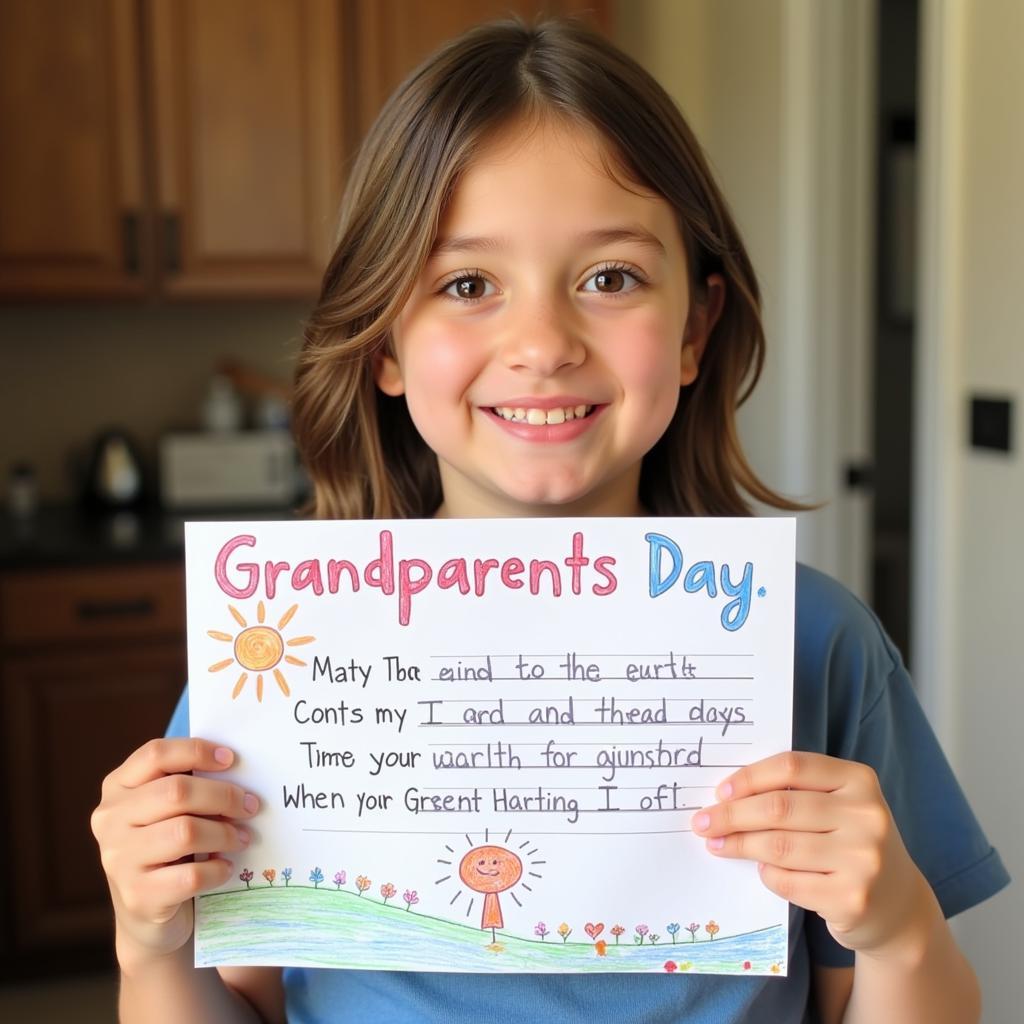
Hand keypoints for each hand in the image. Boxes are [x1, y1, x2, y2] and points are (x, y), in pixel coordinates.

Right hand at [90, 738, 258, 967]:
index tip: (230, 759)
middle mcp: (110, 820)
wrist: (145, 912)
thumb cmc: (165, 847)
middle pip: (176, 792)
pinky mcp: (138, 896)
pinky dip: (217, 869)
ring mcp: (119, 860)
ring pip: (185, 832)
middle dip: (223, 796)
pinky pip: (191, 875)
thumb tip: (238, 773)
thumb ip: (188, 786)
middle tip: (250, 805)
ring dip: (225, 833)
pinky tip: (225, 867)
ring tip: (242, 838)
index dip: (196, 751)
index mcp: (117, 787)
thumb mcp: (166, 810)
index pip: (155, 754)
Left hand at [692, 751, 929, 955]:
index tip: (720, 791)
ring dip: (739, 845)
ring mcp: (863, 860)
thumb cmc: (851, 843)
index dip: (749, 777)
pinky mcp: (852, 900)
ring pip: (779, 847)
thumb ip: (797, 792)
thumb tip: (727, 794)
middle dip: (732, 815)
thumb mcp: (839, 806)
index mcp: (860, 780)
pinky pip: (788, 882)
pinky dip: (766, 874)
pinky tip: (760, 870)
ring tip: (716, 844)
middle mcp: (867, 817)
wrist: (898, 907)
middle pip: (780, 807)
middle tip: (702, 822)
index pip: (792, 767)